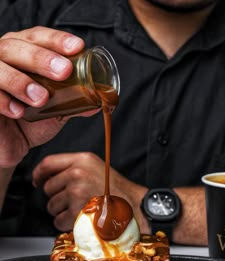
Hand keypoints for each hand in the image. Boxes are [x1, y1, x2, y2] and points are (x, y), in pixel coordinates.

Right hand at [0, 27, 85, 166]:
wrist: (12, 145)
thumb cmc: (31, 122)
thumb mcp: (56, 110)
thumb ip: (74, 102)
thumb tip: (102, 101)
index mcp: (23, 55)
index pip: (37, 37)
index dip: (56, 40)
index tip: (78, 47)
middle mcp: (4, 60)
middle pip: (16, 47)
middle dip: (41, 58)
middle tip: (64, 71)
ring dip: (21, 81)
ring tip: (41, 98)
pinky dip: (3, 101)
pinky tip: (19, 112)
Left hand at [32, 152, 148, 231]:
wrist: (133, 206)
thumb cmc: (116, 189)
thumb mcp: (96, 167)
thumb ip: (74, 167)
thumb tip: (49, 176)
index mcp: (81, 160)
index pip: (48, 163)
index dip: (38, 173)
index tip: (37, 180)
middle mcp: (77, 173)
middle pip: (48, 187)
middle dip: (56, 196)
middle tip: (72, 200)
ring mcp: (76, 192)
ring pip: (51, 205)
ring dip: (61, 211)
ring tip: (79, 209)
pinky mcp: (77, 210)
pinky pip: (58, 220)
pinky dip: (66, 223)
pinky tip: (80, 218)